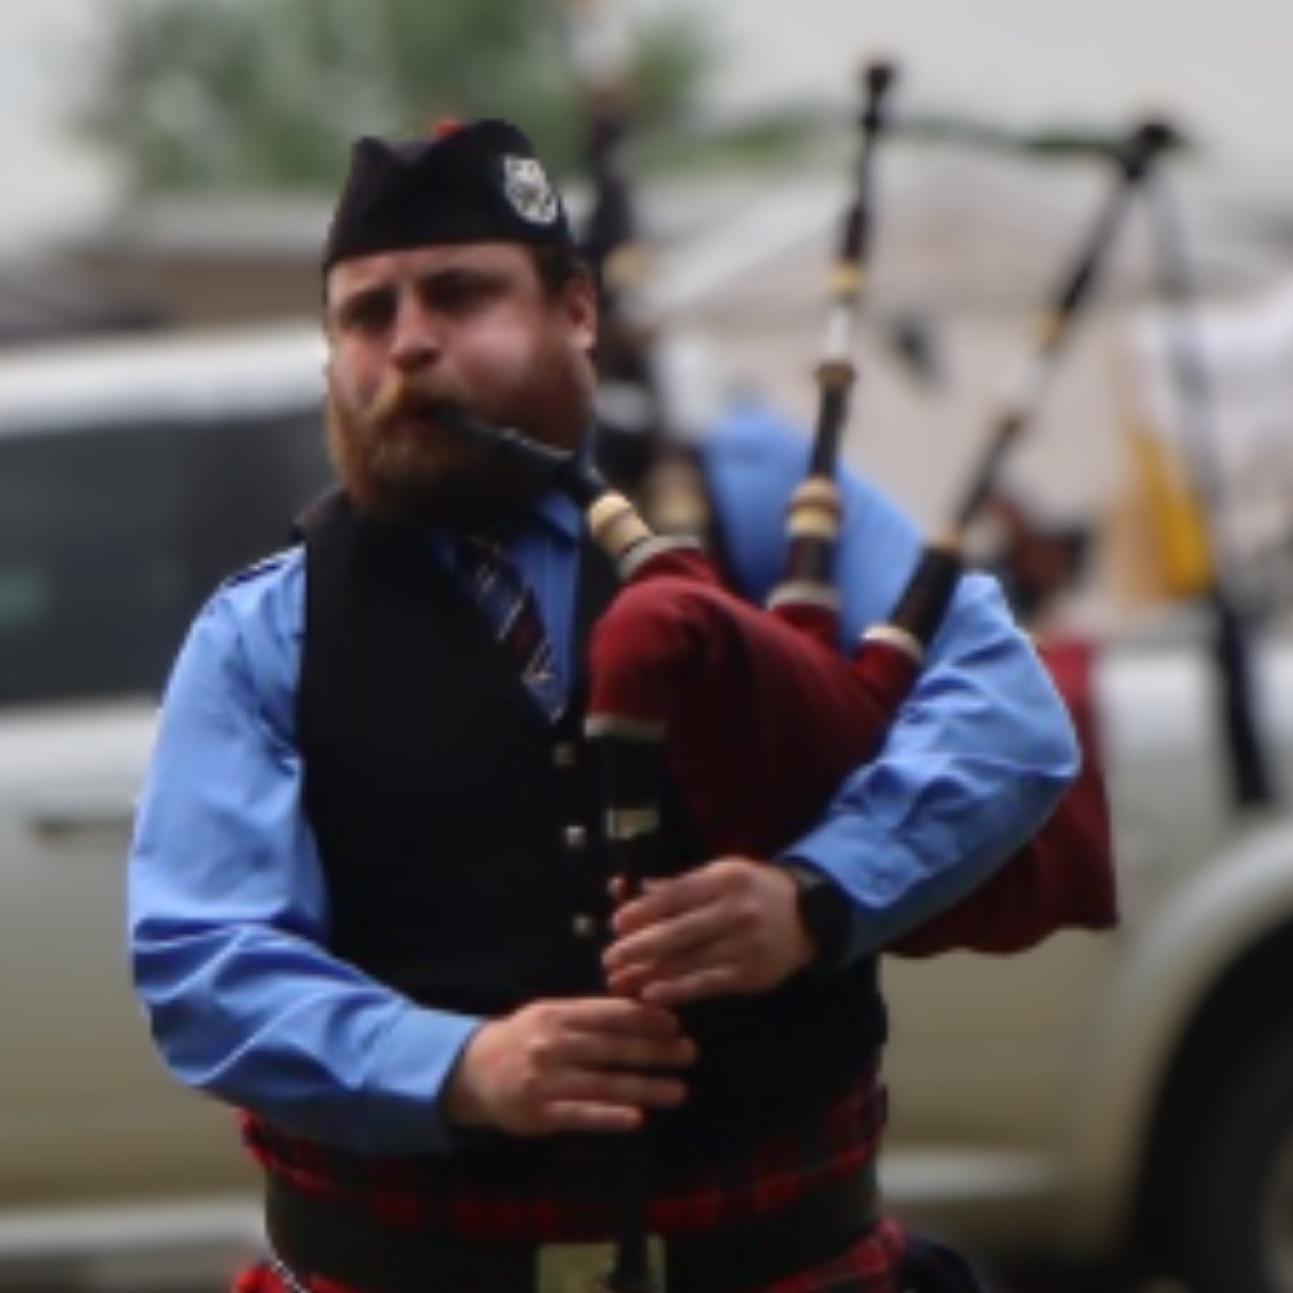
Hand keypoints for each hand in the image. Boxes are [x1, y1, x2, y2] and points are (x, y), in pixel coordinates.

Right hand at [443, 997, 694, 1135]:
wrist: (472, 1070)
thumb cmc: (524, 1037)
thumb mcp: (550, 1013)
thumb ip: (590, 1014)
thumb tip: (642, 1009)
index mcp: (558, 1014)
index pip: (609, 1014)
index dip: (644, 1018)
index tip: (674, 1024)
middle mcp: (552, 1044)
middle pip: (613, 1048)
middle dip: (655, 1052)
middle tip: (689, 1053)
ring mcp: (546, 1080)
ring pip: (604, 1084)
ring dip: (645, 1087)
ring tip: (678, 1090)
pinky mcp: (540, 1114)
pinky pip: (581, 1116)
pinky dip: (609, 1117)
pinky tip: (637, 1119)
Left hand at [603, 858, 815, 1006]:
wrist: (808, 916)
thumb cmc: (752, 890)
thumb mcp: (719, 875)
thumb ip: (677, 885)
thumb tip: (629, 889)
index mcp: (724, 879)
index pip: (675, 895)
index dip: (643, 911)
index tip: (616, 924)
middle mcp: (736, 911)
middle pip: (679, 932)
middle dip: (639, 948)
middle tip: (609, 959)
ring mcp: (745, 945)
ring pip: (689, 962)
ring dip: (649, 974)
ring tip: (620, 982)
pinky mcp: (749, 974)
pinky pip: (706, 984)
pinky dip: (676, 990)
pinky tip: (652, 995)